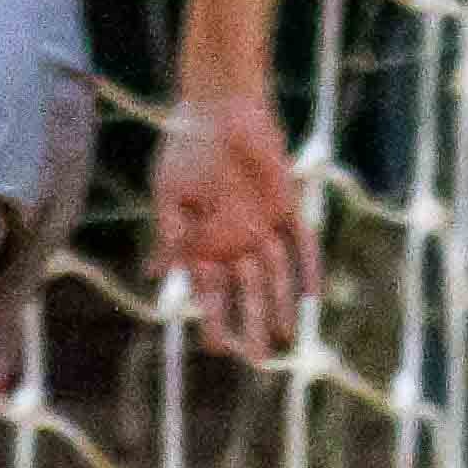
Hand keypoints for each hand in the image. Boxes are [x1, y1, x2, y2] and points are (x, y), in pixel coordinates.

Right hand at [152, 89, 318, 364]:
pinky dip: (307, 265)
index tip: (218, 348)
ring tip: (283, 336)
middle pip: (244, 292)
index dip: (214, 319)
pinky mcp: (286, 207)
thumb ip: (170, 234)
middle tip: (257, 359)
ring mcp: (262, 225)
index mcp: (202, 241)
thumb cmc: (188, 148)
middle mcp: (234, 240)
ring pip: (274, 275)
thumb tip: (155, 274)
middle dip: (249, 325)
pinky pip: (303, 242)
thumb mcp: (171, 193)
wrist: (220, 108)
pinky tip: (312, 294)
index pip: (209, 292)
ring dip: (278, 304)